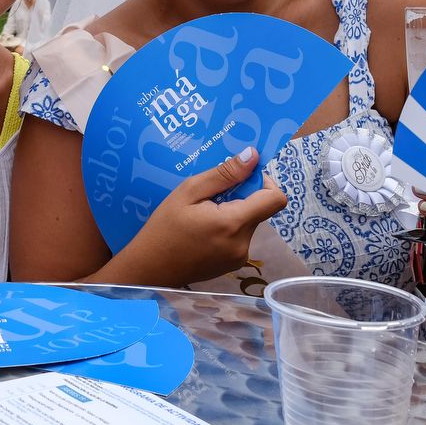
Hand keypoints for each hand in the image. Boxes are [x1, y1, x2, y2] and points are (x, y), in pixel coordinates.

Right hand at [118, 148, 286, 285]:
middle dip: (242, 196)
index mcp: (234, 224)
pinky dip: (228, 227)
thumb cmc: (164, 227)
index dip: (265, 182)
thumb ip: (224, 174)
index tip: (243, 177)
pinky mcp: (234, 264)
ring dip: (233, 211)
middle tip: (211, 195)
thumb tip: (252, 156)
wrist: (149, 268)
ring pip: (250, 221)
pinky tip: (203, 229)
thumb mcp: (189, 191)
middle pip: (260, 209)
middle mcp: (244, 244)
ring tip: (203, 213)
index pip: (276, 199)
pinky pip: (241, 236)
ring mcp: (240, 257)